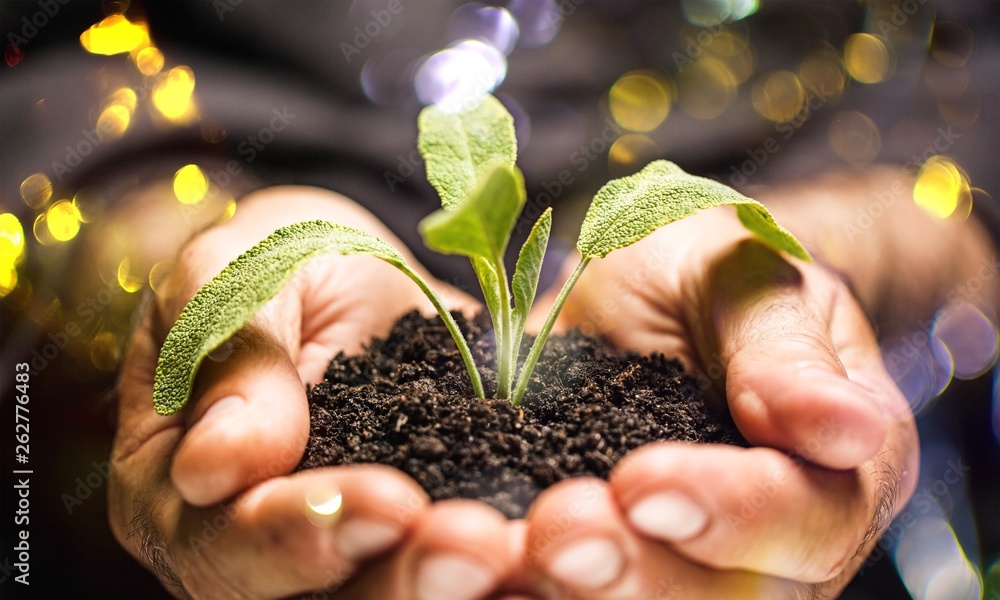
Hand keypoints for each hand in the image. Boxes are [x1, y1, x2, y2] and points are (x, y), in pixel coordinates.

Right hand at [108, 187, 517, 598]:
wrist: (349, 268)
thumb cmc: (272, 261)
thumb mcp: (237, 273)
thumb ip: (226, 355)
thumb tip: (215, 467)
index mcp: (184, 493)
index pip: (230, 543)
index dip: (304, 532)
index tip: (386, 501)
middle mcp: (261, 545)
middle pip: (324, 597)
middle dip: (403, 576)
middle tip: (478, 548)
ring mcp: (349, 546)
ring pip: (398, 589)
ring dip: (463, 580)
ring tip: (528, 550)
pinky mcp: (427, 528)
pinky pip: (465, 552)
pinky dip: (514, 557)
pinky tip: (558, 533)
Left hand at [522, 207, 918, 597]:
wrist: (645, 285)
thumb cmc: (709, 270)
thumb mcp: (744, 277)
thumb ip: (783, 350)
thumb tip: (846, 429)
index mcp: (835, 469)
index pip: (808, 518)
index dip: (732, 513)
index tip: (643, 482)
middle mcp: (773, 543)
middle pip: (723, 596)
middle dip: (637, 571)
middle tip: (558, 530)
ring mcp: (691, 561)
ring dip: (569, 593)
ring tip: (498, 553)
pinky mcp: (614, 559)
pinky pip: (577, 590)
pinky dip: (517, 585)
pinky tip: (479, 558)